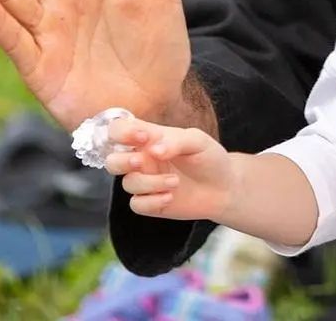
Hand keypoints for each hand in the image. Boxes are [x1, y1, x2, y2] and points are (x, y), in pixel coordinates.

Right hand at [104, 116, 233, 220]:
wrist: (224, 186)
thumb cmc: (209, 157)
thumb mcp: (198, 141)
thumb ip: (175, 141)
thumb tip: (153, 150)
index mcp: (150, 138)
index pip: (120, 130)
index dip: (122, 132)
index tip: (142, 137)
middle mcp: (143, 159)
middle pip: (112, 160)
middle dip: (122, 161)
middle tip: (141, 161)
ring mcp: (145, 181)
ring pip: (128, 183)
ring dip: (149, 183)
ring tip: (175, 182)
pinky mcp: (150, 203)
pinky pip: (136, 204)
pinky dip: (152, 201)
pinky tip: (171, 197)